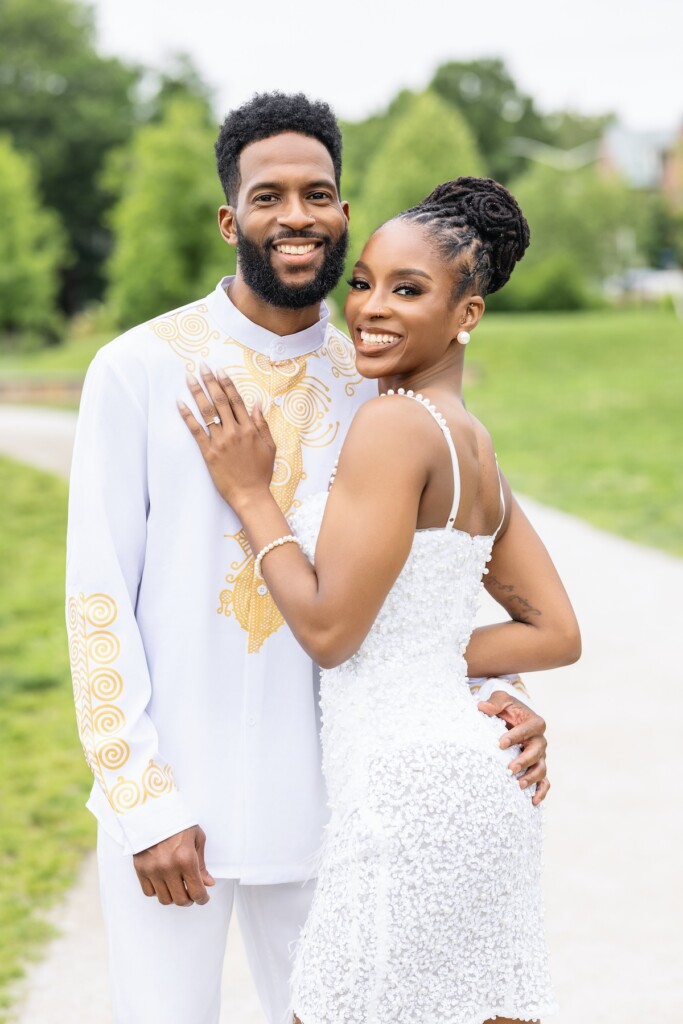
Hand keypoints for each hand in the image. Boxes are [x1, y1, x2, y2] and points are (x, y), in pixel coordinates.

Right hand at [133, 825, 215, 906]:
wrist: (153, 812)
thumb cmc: (177, 822)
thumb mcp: (197, 838)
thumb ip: (202, 864)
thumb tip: (208, 883)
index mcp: (186, 859)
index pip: (197, 892)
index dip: (202, 899)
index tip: (203, 898)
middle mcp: (169, 867)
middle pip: (180, 900)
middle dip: (189, 900)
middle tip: (192, 894)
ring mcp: (153, 870)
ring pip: (164, 899)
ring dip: (174, 897)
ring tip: (178, 888)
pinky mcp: (140, 869)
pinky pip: (149, 892)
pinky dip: (158, 891)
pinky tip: (164, 882)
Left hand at [179, 363, 275, 509]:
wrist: (250, 495)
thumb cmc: (261, 473)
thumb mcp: (270, 447)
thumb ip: (262, 424)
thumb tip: (257, 403)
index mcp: (250, 429)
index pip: (236, 400)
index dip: (227, 383)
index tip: (220, 371)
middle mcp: (235, 431)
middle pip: (220, 401)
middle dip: (210, 381)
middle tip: (202, 366)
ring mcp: (221, 441)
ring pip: (207, 412)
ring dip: (197, 392)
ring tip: (189, 378)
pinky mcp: (209, 453)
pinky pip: (196, 430)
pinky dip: (187, 416)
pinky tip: (180, 403)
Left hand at [477, 690, 549, 805]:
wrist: (514, 718)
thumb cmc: (507, 709)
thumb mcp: (501, 700)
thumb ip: (494, 703)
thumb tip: (482, 707)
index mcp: (535, 723)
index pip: (528, 730)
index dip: (515, 737)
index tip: (500, 744)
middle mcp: (540, 741)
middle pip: (537, 752)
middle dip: (524, 761)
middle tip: (509, 769)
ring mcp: (540, 756)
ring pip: (541, 769)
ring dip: (531, 778)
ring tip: (518, 785)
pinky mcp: (538, 767)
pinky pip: (544, 782)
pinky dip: (541, 792)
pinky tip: (532, 802)